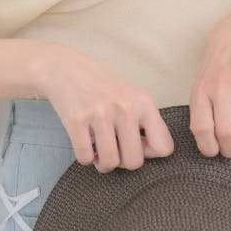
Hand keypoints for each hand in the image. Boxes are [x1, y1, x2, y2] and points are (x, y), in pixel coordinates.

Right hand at [38, 43, 174, 173]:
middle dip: (123, 162)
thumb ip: (146, 124)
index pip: (164, 147)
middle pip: (135, 162)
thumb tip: (152, 156)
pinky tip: (85, 142)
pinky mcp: (77, 120)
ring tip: (99, 148)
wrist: (67, 68)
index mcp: (143, 102)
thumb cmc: (103, 88)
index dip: (150, 153)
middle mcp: (125, 107)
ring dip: (102, 162)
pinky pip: (85, 158)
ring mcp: (100, 113)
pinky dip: (84, 157)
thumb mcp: (132, 97)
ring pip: (110, 163)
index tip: (136, 144)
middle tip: (114, 148)